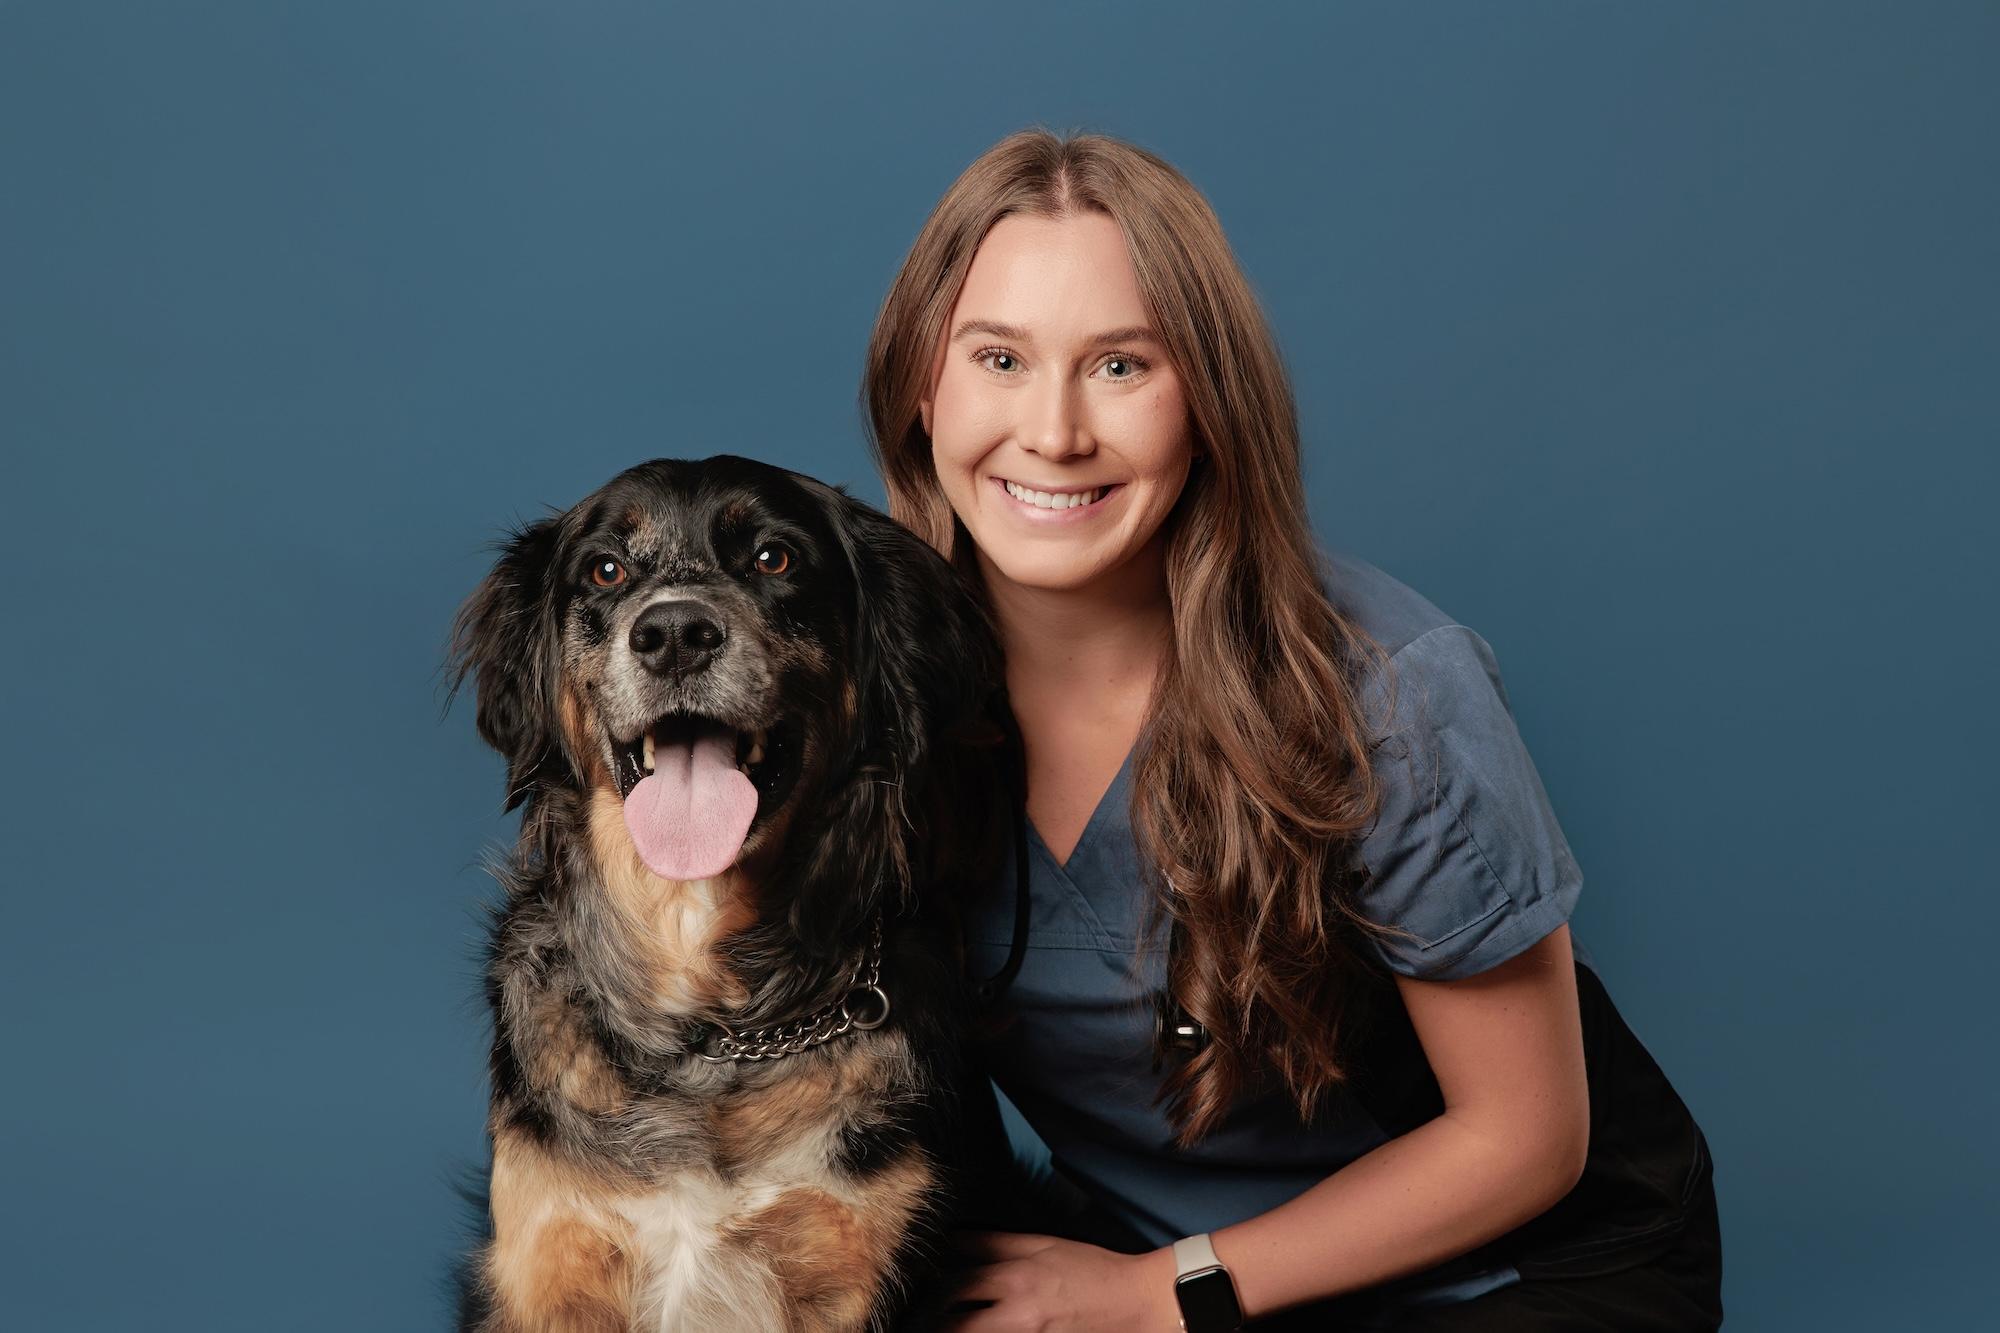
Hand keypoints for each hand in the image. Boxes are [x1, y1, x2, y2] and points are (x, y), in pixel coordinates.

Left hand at [939, 1230, 1181, 1331]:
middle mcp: (1015, 1312)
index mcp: (1016, 1277)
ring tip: (938, 1323)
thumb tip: (956, 1237)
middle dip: (934, 1317)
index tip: (919, 1277)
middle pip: (956, 1321)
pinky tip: (975, 1325)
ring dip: (954, 1326)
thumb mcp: (1044, 1244)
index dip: (933, 1280)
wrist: (1131, 1302)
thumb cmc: (1090, 1268)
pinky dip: (982, 1331)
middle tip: (919, 1313)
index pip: (958, 1280)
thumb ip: (998, 1242)